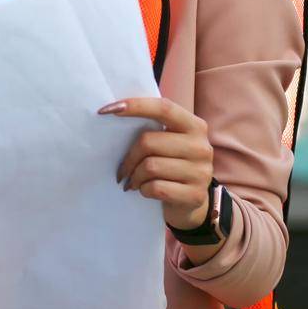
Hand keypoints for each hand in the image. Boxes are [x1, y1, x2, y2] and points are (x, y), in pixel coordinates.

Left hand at [100, 97, 214, 230]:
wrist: (192, 203)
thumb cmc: (172, 165)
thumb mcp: (170, 142)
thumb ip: (154, 129)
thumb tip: (115, 113)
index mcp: (195, 126)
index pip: (163, 108)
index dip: (135, 106)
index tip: (106, 110)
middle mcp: (201, 147)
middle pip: (149, 142)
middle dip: (129, 157)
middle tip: (122, 169)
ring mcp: (201, 172)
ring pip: (150, 167)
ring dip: (134, 176)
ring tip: (133, 181)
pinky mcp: (195, 195)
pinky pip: (156, 188)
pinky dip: (143, 190)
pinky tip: (144, 190)